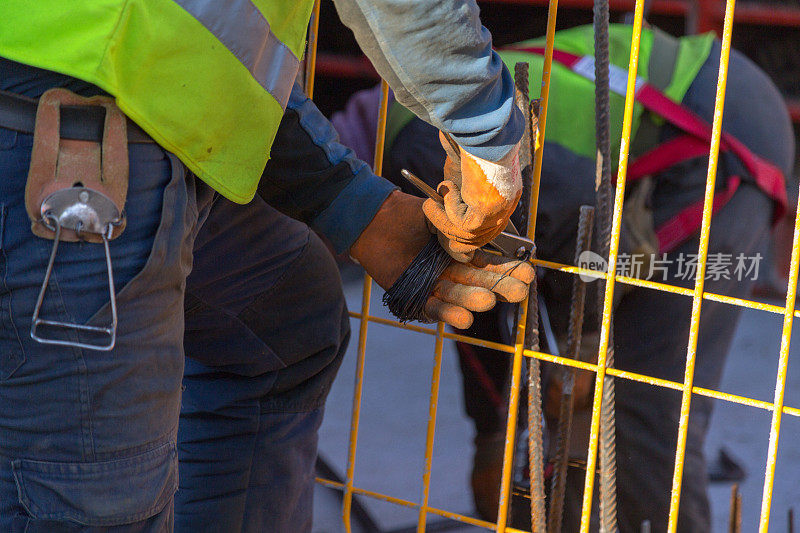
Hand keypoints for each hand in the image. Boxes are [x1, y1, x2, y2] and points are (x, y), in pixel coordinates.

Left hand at [351, 191, 533, 328]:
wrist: (376, 219)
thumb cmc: (410, 214)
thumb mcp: (442, 217)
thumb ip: (462, 232)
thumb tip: (480, 248)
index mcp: (464, 252)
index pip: (491, 264)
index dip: (508, 270)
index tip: (527, 273)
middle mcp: (453, 271)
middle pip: (479, 282)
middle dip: (499, 287)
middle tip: (519, 292)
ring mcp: (435, 284)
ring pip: (458, 296)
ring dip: (473, 300)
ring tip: (488, 301)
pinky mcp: (414, 296)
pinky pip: (432, 308)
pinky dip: (447, 314)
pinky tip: (465, 319)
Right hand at [423, 132, 521, 261]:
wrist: (485, 134)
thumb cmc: (476, 146)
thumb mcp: (463, 172)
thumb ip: (457, 189)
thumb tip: (442, 189)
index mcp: (505, 198)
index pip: (489, 230)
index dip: (466, 234)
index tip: (448, 232)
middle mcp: (505, 208)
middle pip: (478, 239)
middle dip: (449, 231)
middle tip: (431, 209)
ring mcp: (498, 213)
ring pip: (465, 235)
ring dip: (442, 218)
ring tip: (431, 201)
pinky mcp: (487, 213)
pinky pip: (461, 223)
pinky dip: (448, 208)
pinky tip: (447, 187)